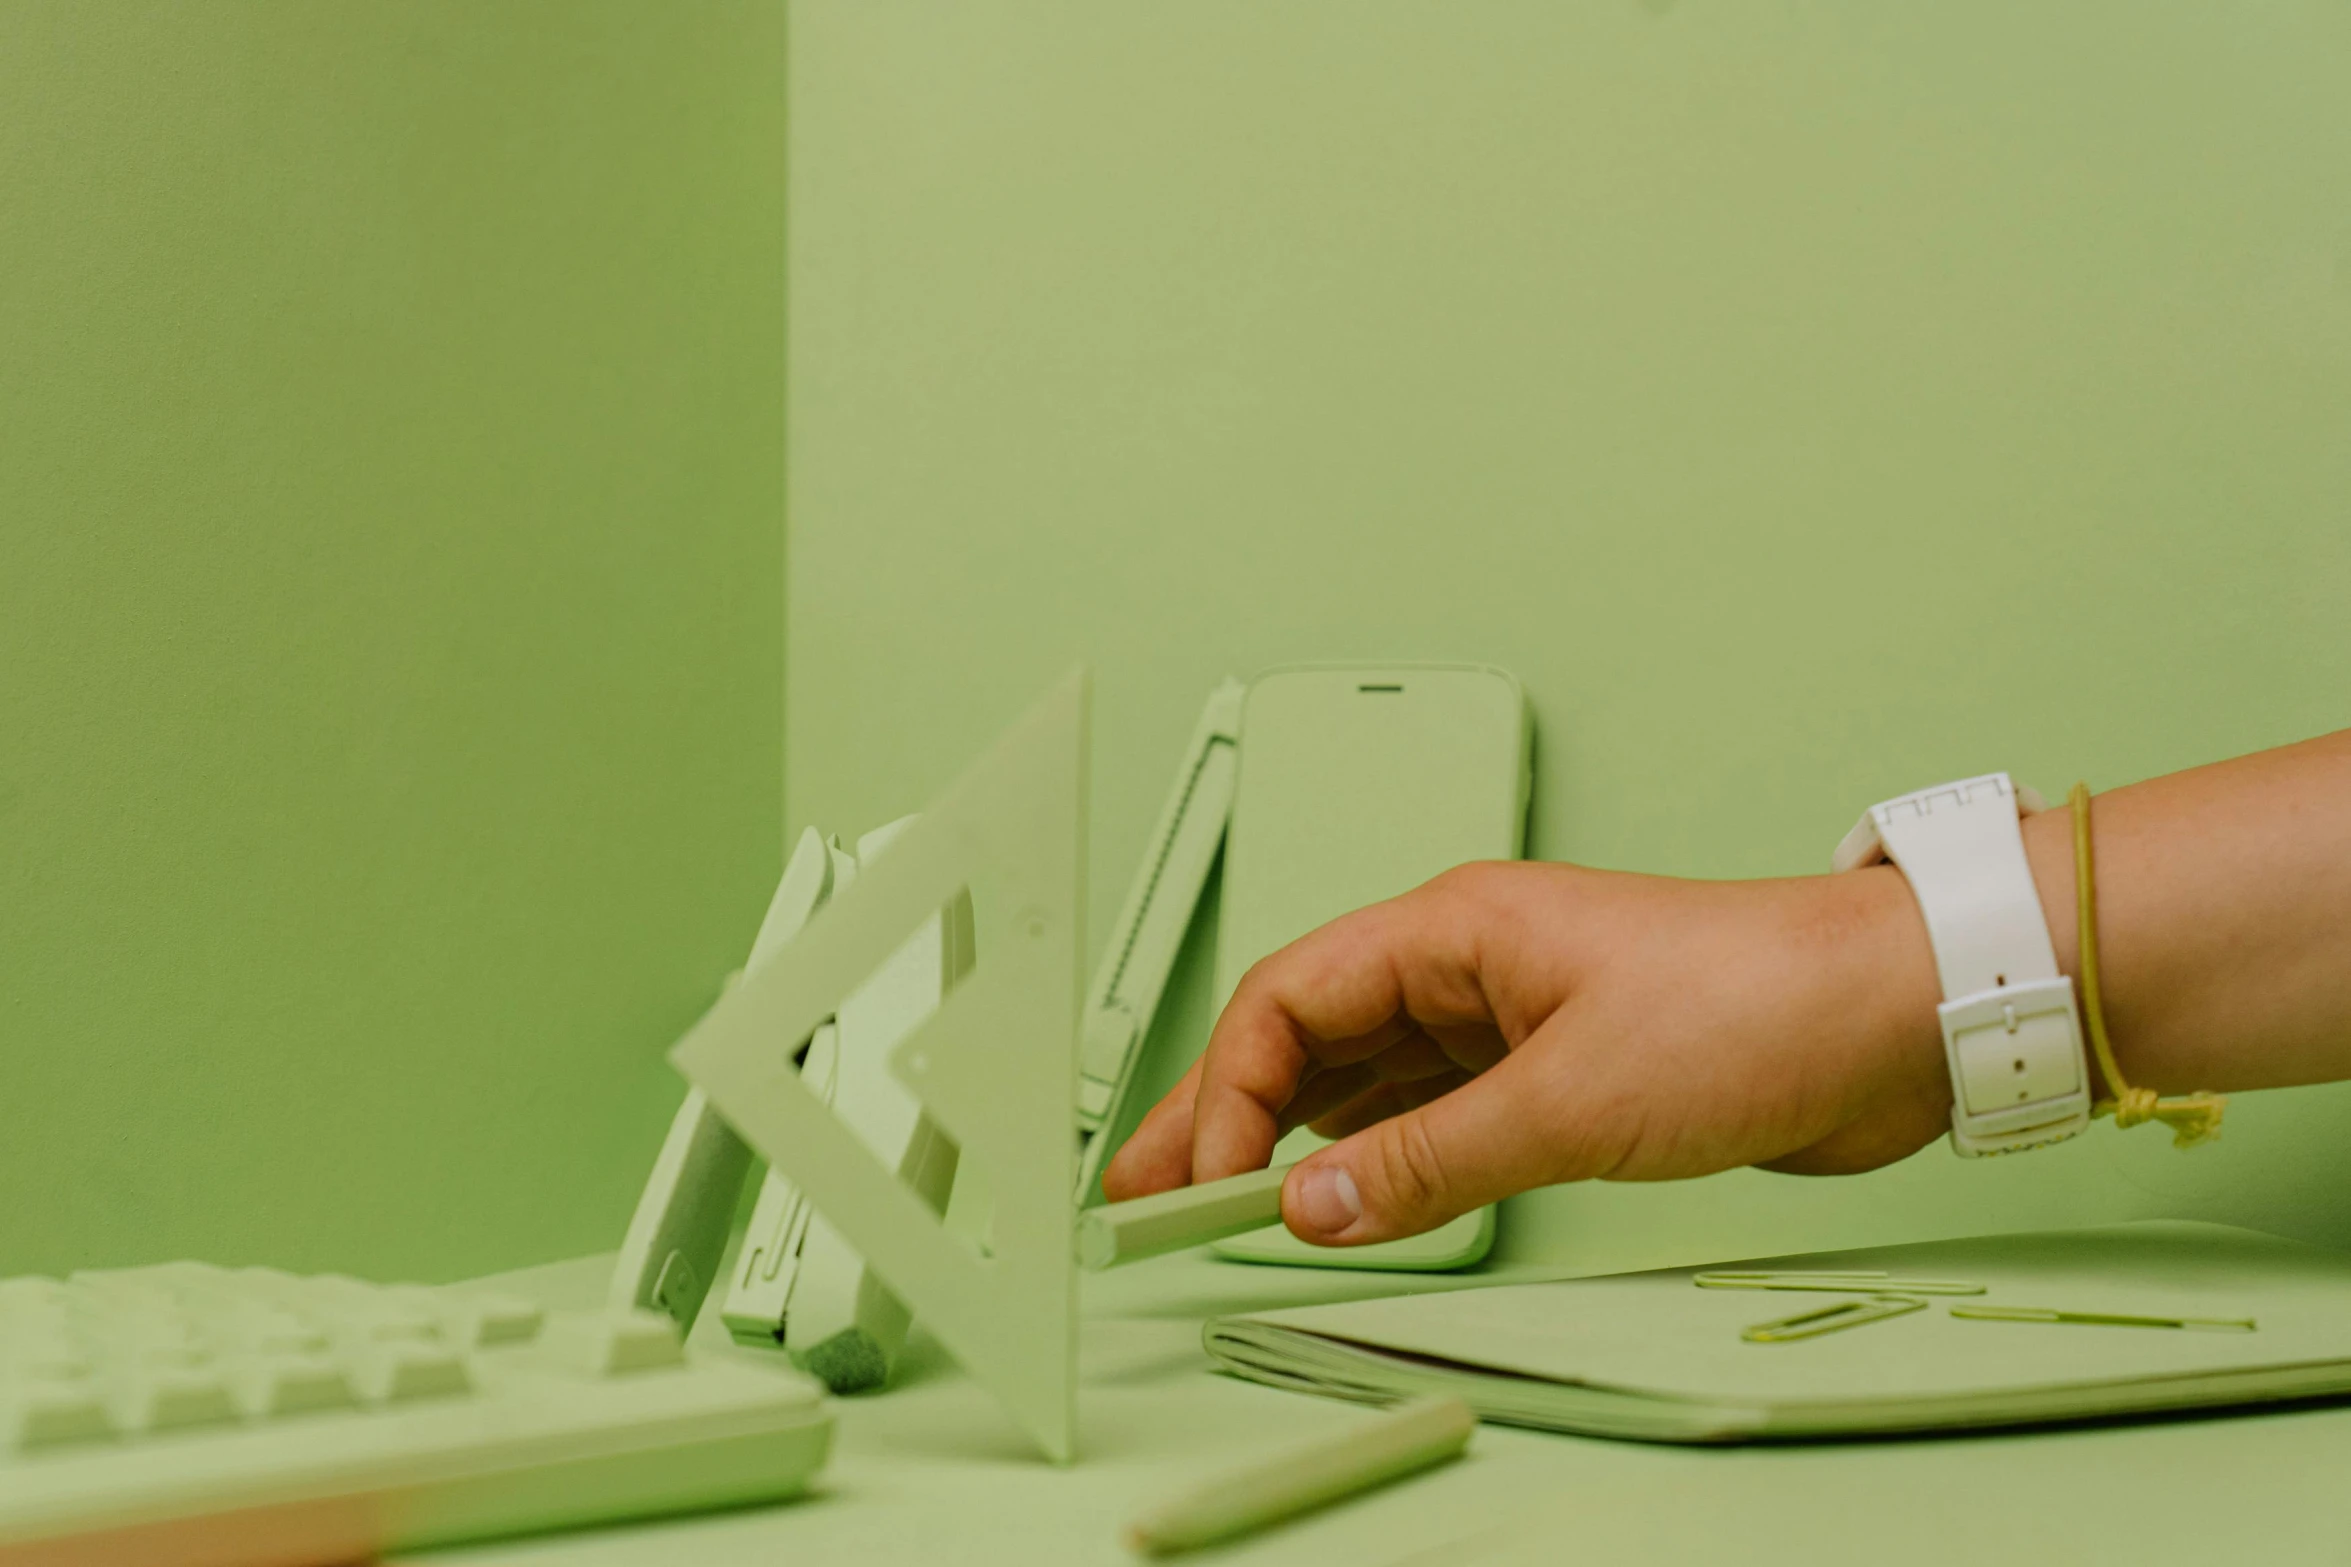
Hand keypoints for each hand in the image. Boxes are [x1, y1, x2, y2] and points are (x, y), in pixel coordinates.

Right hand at [1100, 859, 1953, 1246]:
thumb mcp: (1571, 1101)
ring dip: (1295, 1132)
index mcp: (1455, 927)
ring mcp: (1511, 1012)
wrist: (1892, 1015)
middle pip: (1308, 1030)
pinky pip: (1431, 1106)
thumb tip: (1313, 1203)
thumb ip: (1430, 1161)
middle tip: (1151, 1185)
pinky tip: (1342, 1188)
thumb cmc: (1755, 1003)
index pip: (1290, 998)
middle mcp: (1469, 961)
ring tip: (1220, 1196)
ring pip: (1364, 1070)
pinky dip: (1378, 1150)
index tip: (1198, 1177)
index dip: (1226, 1089)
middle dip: (1226, 1108)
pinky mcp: (1558, 1063)